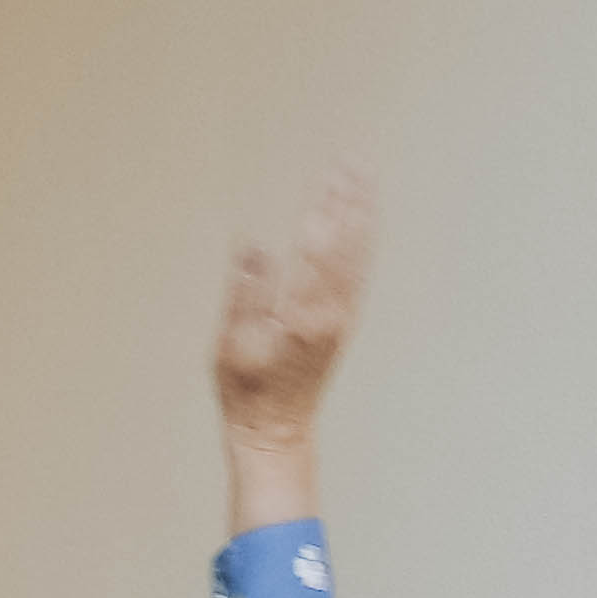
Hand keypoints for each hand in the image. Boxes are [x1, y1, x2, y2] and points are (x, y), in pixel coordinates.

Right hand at [212, 174, 374, 445]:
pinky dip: (364, 245)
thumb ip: (245, 293)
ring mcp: (342, 319)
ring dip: (362, 218)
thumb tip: (253, 246)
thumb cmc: (247, 394)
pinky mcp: (342, 325)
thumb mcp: (232, 346)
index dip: (325, 209)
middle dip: (349, 203)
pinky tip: (363, 227)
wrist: (277, 433)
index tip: (330, 175)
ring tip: (362, 183)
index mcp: (303, 315)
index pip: (319, 248)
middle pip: (346, 246)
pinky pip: (359, 274)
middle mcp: (332, 313)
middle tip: (353, 163)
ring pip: (359, 257)